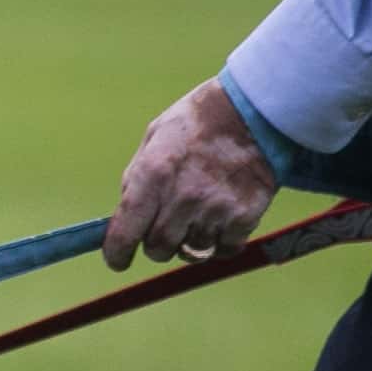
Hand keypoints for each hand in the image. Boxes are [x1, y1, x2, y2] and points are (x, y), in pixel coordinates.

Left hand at [104, 79, 277, 269]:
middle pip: (159, 249)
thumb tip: (124, 217)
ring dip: (189, 243)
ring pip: (192, 251)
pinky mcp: (245, 215)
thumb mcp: (154, 140)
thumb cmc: (197, 123)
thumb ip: (136, 180)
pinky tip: (221, 222)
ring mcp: (216, 207)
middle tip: (165, 229)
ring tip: (197, 217)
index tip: (118, 261)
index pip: (125, 233)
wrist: (255, 109)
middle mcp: (183, 196)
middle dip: (156, 245)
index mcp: (153, 175)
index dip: (117, 254)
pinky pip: (225, 249)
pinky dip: (220, 243)